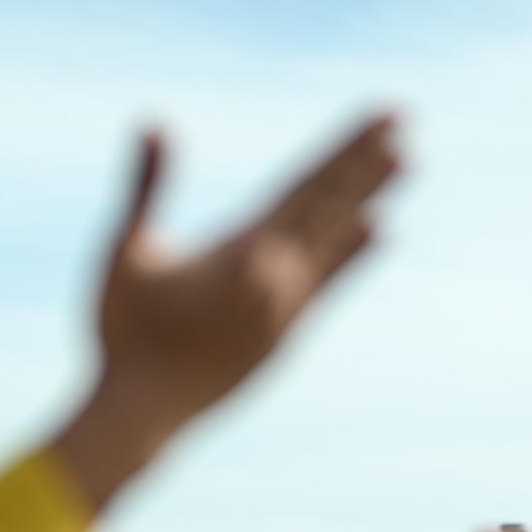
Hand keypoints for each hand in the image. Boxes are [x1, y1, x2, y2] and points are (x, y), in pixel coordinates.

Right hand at [50, 115, 402, 514]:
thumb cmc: (123, 332)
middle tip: (407, 122)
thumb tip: (153, 119)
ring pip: (338, 241)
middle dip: (368, 161)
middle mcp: (277, 279)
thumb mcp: (126, 251)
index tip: (385, 117)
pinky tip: (380, 230)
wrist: (144, 414)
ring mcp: (287, 310)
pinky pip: (329, 282)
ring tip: (408, 162)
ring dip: (370, 198)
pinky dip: (354, 253)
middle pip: (331, 206)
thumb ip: (146, 185)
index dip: (347, 148)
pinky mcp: (284, 336)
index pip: (308, 186)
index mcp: (244, 252)